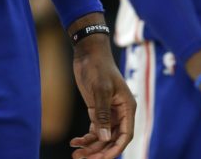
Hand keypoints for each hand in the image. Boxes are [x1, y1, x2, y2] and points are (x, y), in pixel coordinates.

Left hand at [68, 35, 134, 158]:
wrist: (88, 52)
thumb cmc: (98, 67)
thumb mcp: (101, 90)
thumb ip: (103, 114)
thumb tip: (105, 137)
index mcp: (127, 107)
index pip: (125, 135)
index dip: (115, 149)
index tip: (102, 158)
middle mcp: (120, 112)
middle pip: (112, 139)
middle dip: (98, 151)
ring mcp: (108, 112)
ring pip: (102, 136)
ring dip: (90, 147)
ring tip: (75, 154)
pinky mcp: (97, 110)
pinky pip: (94, 129)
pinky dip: (85, 137)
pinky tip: (74, 142)